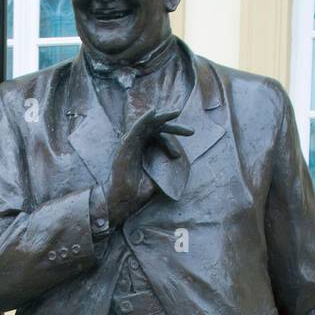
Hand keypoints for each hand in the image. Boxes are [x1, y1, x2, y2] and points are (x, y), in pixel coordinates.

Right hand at [107, 109, 192, 226]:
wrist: (124, 202)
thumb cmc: (136, 194)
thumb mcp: (157, 181)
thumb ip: (164, 174)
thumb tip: (177, 176)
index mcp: (141, 152)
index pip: (157, 138)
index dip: (173, 138)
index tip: (190, 135)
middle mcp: (135, 146)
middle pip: (153, 129)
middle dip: (170, 124)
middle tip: (188, 126)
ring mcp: (129, 146)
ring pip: (145, 125)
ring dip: (160, 117)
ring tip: (176, 111)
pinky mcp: (125, 147)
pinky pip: (135, 130)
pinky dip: (143, 120)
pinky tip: (153, 112)